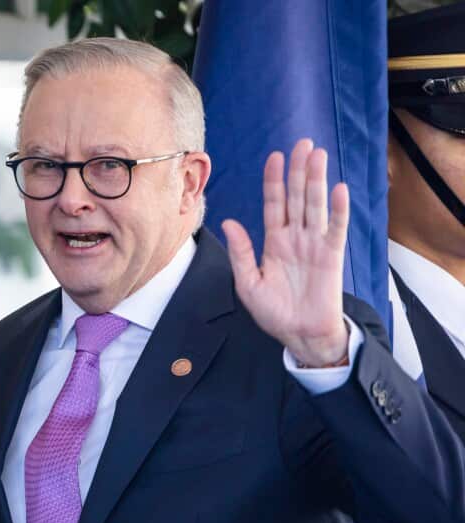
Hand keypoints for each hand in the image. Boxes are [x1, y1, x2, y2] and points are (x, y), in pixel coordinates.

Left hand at [223, 138, 349, 366]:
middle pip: (297, 197)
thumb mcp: (248, 283)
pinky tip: (338, 189)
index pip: (274, 204)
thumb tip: (228, 222)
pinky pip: (335, 229)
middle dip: (299, 170)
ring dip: (317, 180)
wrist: (300, 335)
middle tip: (303, 143)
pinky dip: (337, 210)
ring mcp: (314, 244)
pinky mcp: (331, 256)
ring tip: (318, 155)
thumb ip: (241, 252)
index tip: (275, 157)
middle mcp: (295, 238)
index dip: (274, 181)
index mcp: (274, 242)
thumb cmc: (274, 312)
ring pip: (315, 205)